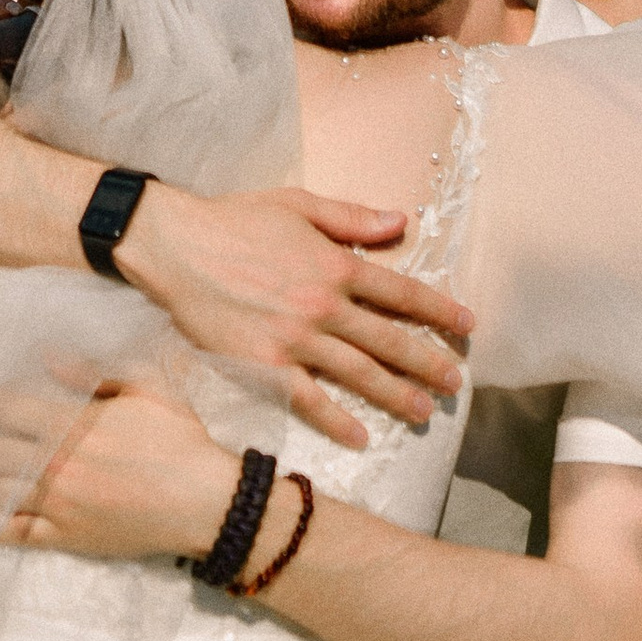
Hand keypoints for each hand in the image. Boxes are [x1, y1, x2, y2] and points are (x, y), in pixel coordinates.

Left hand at [0, 373, 236, 563]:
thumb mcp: (146, 388)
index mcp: (71, 424)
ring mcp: (60, 504)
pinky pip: (20, 534)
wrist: (205, 501)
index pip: (7, 408)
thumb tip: (48, 356)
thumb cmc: (179, 440)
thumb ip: (93, 371)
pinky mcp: (69, 537)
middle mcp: (56, 464)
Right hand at [115, 183, 471, 445]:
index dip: (438, 310)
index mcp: (336, 263)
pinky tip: (361, 436)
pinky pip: (309, 400)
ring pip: (358, 374)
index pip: (401, 292)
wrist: (175, 245)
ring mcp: (295, 339)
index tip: (466, 328)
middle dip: (428, 363)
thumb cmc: (235, 219)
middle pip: (389, 340)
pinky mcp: (265, 365)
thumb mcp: (298, 205)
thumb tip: (401, 222)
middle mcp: (323, 304)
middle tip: (455, 383)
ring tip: (424, 412)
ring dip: (396, 395)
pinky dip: (337, 420)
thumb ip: (352, 217)